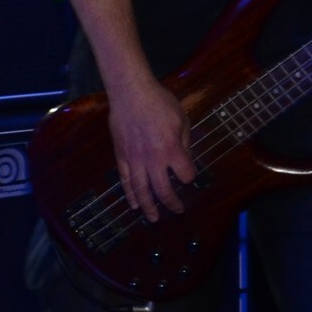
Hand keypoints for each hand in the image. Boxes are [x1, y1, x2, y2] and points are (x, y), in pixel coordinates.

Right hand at [108, 75, 195, 219]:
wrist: (131, 92)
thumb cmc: (159, 102)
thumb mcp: (182, 119)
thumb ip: (184, 141)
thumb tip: (185, 157)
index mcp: (172, 150)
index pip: (185, 174)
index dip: (189, 176)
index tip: (189, 174)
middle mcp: (154, 160)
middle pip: (163, 190)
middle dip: (172, 203)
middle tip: (178, 210)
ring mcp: (135, 160)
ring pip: (142, 191)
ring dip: (149, 207)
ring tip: (154, 218)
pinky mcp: (121, 156)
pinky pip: (125, 180)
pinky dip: (130, 194)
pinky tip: (134, 204)